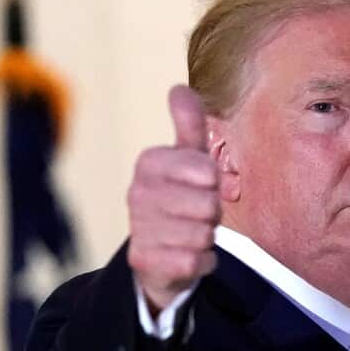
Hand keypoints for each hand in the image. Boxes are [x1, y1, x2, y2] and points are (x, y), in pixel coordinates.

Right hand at [126, 85, 221, 313]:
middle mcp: (136, 193)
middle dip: (212, 212)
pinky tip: (188, 255)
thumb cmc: (182, 197)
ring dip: (207, 238)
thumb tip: (179, 87)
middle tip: (198, 213)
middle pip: (208, 204)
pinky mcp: (144, 261)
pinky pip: (196, 262)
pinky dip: (202, 262)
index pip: (205, 170)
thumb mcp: (189, 158)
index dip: (213, 181)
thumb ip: (189, 125)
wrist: (159, 253)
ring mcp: (138, 228)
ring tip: (190, 233)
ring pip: (204, 234)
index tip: (203, 184)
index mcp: (149, 162)